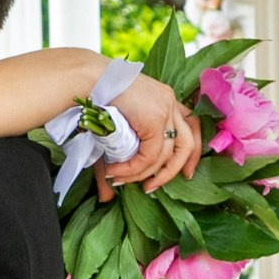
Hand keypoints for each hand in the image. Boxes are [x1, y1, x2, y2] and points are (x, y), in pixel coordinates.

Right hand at [99, 73, 203, 194]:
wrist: (85, 80)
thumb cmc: (95, 100)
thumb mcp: (113, 134)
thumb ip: (114, 165)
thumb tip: (107, 198)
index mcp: (165, 99)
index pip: (191, 127)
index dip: (192, 154)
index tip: (186, 174)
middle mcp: (169, 101)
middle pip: (188, 143)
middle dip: (174, 171)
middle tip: (154, 188)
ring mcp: (164, 108)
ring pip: (167, 154)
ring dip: (143, 174)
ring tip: (121, 180)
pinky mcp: (154, 118)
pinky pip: (150, 154)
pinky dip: (133, 168)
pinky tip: (115, 171)